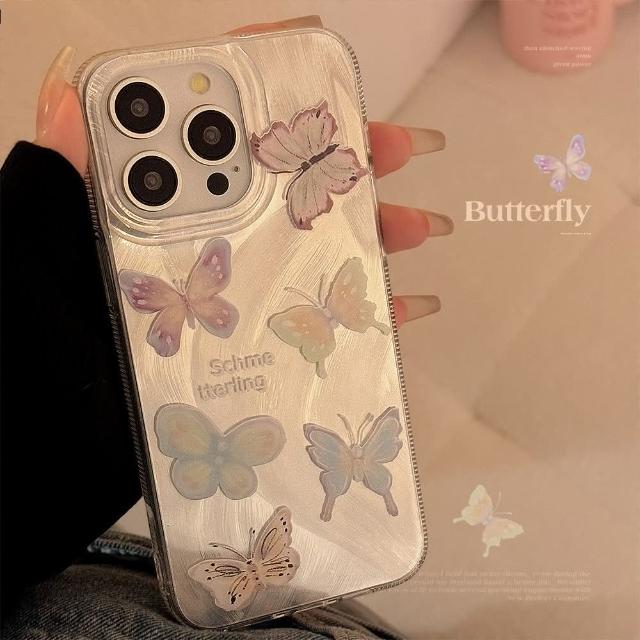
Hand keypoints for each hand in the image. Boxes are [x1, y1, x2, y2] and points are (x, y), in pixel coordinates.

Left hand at [34, 17, 452, 324]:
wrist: (64, 424)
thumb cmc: (50, 336)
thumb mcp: (45, 249)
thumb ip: (57, 185)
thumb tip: (64, 102)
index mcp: (160, 207)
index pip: (215, 137)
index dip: (265, 96)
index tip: (317, 73)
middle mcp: (208, 240)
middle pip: (287, 187)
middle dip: (348, 160)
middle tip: (398, 148)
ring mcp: (240, 291)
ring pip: (320, 251)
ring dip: (378, 232)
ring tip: (423, 225)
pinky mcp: (261, 343)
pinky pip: (327, 323)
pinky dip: (373, 313)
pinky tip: (410, 305)